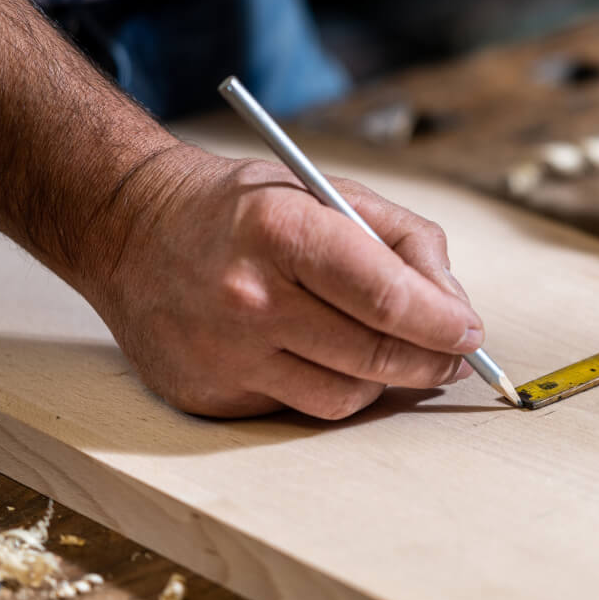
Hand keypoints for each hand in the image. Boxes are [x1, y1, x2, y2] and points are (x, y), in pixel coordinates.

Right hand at [82, 145, 483, 419]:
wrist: (129, 229)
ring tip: (391, 354)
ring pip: (344, 396)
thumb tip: (453, 306)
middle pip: (374, 354)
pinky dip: (328, 388)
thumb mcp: (325, 190)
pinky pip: (298, 409)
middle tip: (452, 354)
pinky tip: (326, 358)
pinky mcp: (209, 395)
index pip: (387, 296)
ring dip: (383, 380)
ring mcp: (225, 354)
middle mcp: (249, 297)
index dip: (443, 322)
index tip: (469, 331)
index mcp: (283, 230)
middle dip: (431, 359)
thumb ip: (403, 239)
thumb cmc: (239, 209)